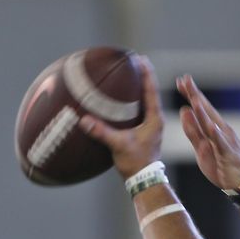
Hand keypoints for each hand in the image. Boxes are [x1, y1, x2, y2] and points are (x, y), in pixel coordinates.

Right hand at [79, 56, 163, 179]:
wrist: (143, 179)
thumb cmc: (136, 163)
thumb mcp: (119, 145)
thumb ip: (102, 132)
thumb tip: (84, 120)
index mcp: (154, 119)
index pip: (151, 90)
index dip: (146, 74)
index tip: (141, 58)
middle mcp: (154, 119)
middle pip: (149, 91)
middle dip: (142, 75)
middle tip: (134, 60)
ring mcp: (150, 125)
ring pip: (145, 100)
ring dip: (137, 87)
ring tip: (128, 73)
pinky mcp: (143, 131)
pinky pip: (138, 110)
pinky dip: (132, 100)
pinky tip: (122, 97)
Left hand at [177, 74, 239, 189]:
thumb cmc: (222, 164)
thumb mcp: (201, 147)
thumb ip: (192, 131)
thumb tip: (184, 111)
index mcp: (214, 128)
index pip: (201, 108)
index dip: (191, 94)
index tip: (181, 81)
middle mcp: (221, 130)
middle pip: (206, 110)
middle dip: (196, 95)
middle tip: (186, 81)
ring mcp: (226, 141)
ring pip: (213, 124)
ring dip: (204, 112)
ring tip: (195, 99)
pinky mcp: (228, 154)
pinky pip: (222, 144)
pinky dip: (217, 135)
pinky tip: (212, 127)